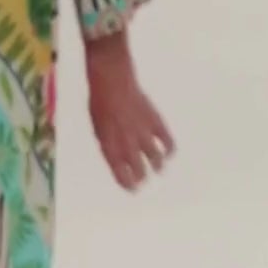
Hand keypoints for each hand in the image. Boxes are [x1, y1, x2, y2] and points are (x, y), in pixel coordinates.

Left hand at [85, 35, 174, 191]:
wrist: (111, 78)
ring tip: (158, 168)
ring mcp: (142, 132)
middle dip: (142, 177)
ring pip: (156, 159)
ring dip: (157, 166)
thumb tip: (119, 158)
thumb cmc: (100, 102)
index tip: (132, 188)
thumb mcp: (98, 127)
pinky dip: (170, 150)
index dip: (127, 183)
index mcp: (109, 145)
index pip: (120, 173)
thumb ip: (109, 144)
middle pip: (140, 170)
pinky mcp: (155, 121)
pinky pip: (167, 142)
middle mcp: (127, 142)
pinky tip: (168, 152)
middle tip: (143, 179)